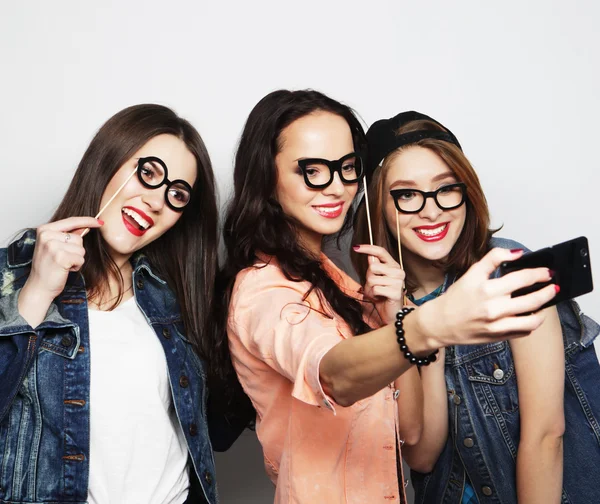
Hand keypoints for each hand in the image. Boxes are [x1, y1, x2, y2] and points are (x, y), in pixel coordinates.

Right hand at [23, 217, 102, 302]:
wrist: (39, 287)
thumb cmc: (48, 267)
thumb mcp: (54, 247)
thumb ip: (68, 235)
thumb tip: (86, 226)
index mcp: (44, 229)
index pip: (71, 221)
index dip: (87, 221)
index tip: (100, 222)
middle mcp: (47, 235)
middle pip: (79, 238)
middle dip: (76, 250)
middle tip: (62, 259)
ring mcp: (53, 246)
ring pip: (81, 249)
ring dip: (76, 259)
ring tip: (63, 264)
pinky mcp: (61, 257)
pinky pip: (81, 259)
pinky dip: (77, 266)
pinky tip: (65, 269)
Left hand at [353, 244, 405, 323]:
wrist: (391, 313)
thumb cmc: (381, 295)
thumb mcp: (375, 279)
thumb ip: (374, 267)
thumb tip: (370, 256)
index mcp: (394, 266)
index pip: (381, 252)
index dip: (368, 248)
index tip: (356, 247)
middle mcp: (398, 271)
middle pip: (373, 266)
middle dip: (368, 277)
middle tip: (374, 286)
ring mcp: (398, 282)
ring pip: (372, 279)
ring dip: (370, 288)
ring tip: (377, 293)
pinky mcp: (396, 292)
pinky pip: (375, 289)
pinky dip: (373, 295)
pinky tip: (380, 298)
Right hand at [417, 248, 556, 346]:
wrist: (440, 323)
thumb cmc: (455, 298)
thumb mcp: (471, 273)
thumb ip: (493, 258)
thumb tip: (516, 253)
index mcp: (486, 289)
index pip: (522, 278)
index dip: (539, 273)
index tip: (546, 272)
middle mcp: (493, 308)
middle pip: (533, 299)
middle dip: (548, 291)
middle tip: (553, 286)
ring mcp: (497, 325)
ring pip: (533, 319)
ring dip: (544, 309)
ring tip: (544, 302)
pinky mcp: (498, 337)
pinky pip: (524, 331)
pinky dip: (532, 323)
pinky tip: (530, 315)